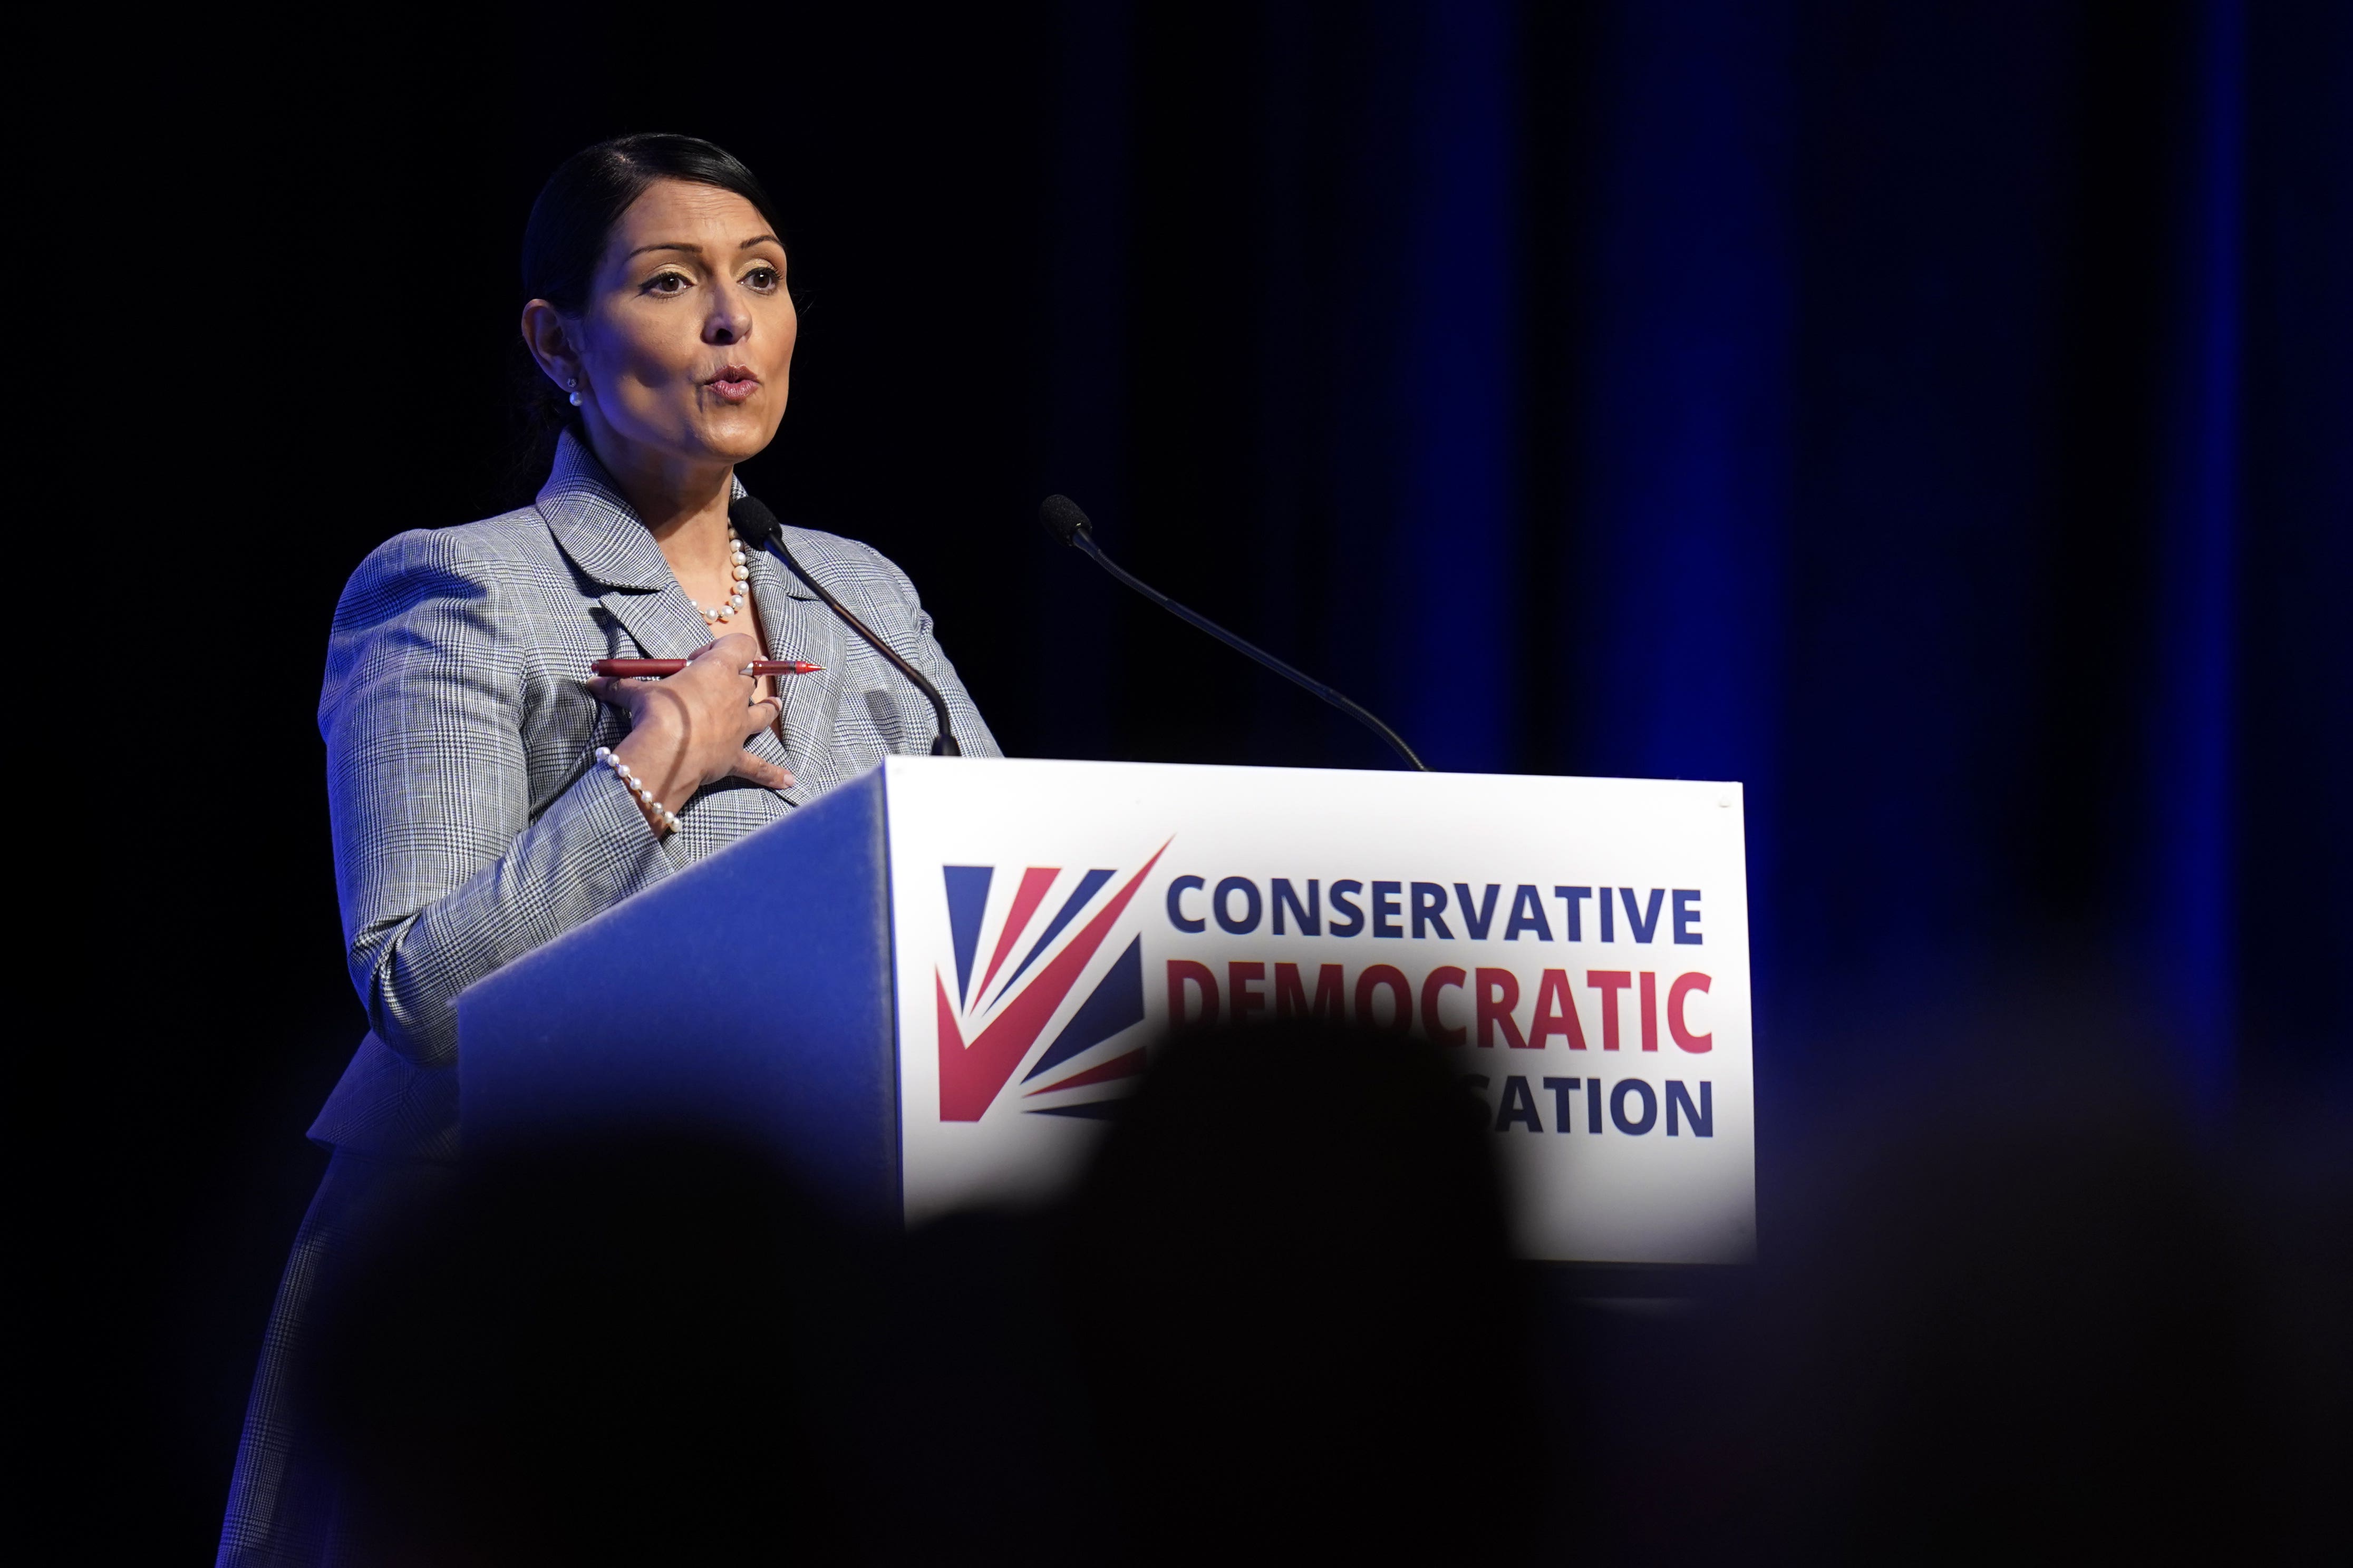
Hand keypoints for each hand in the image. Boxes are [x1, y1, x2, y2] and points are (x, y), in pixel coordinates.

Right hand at [587, 633, 794, 828]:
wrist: (668, 750)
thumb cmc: (657, 712)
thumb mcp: (636, 693)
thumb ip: (620, 686)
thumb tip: (593, 682)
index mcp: (718, 669)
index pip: (740, 645)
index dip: (724, 648)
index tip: (698, 659)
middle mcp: (736, 695)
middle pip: (748, 680)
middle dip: (738, 679)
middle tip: (717, 686)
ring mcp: (741, 726)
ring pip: (764, 713)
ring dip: (767, 709)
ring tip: (772, 707)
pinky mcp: (736, 755)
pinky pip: (759, 766)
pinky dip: (773, 774)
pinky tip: (789, 780)